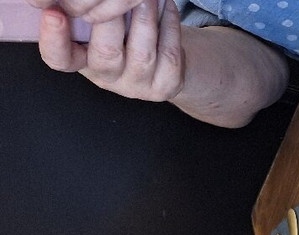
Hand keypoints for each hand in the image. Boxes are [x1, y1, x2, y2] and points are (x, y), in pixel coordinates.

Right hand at [38, 0, 183, 103]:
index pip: (58, 57)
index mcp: (80, 59)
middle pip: (106, 52)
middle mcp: (106, 77)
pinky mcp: (165, 85)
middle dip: (112, 17)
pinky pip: (169, 53)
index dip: (54, 39)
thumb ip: (86, 12)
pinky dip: (168, 25)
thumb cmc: (120, 36)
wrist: (160, 61)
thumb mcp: (95, 26)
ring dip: (145, 18)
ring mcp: (137, 85)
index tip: (53, 14)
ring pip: (142, 53)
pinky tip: (165, 5)